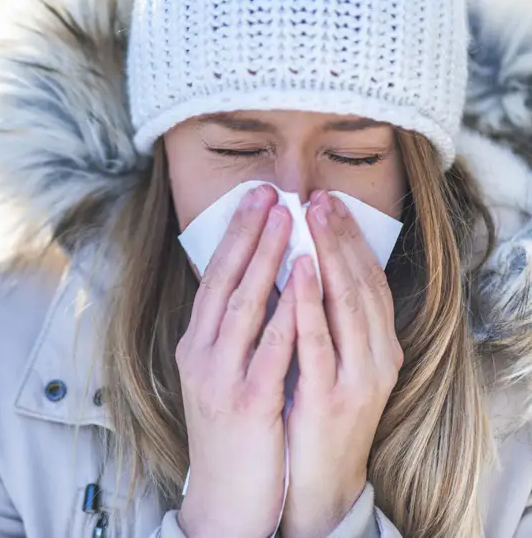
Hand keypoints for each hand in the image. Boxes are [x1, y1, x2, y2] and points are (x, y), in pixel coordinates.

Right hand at [176, 184, 295, 537]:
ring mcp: (222, 378)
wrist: (225, 495)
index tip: (256, 199)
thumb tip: (253, 283)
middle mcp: (202, 355)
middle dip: (250, 233)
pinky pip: (269, 351)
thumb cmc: (231, 433)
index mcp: (195, 345)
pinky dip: (285, 313)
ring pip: (243, 306)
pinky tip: (300, 284)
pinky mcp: (248, 403)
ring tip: (288, 221)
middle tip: (270, 192)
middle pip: (224, 281)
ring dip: (267, 259)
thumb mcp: (218, 375)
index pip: (213, 278)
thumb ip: (230, 334)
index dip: (234, 236)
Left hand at [280, 192, 403, 537]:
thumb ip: (325, 318)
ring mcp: (357, 377)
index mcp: (377, 345)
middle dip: (340, 235)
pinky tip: (299, 270)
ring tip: (310, 216)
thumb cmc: (316, 413)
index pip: (367, 279)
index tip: (326, 200)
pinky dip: (310, 303)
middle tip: (318, 195)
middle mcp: (377, 356)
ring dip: (329, 255)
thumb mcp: (331, 360)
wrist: (318, 481)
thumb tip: (300, 264)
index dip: (349, 238)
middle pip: (360, 282)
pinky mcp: (331, 397)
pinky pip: (319, 341)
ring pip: (347, 304)